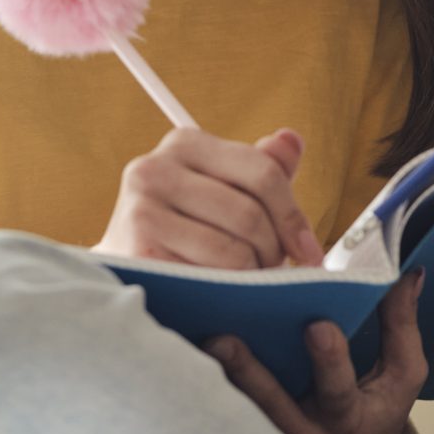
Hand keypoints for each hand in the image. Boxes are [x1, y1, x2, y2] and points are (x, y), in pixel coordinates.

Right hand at [96, 127, 321, 269]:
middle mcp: (156, 168)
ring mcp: (143, 208)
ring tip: (250, 281)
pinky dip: (227, 291)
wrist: (123, 264)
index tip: (309, 250)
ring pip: (233, 250)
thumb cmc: (182, 227)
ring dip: (252, 275)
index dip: (294, 216)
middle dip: (273, 251)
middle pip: (250, 214)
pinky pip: (209, 277)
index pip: (262, 172)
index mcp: (185, 143)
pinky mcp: (138, 250)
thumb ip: (258, 168)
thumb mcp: (221, 188)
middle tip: (276, 271)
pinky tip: (226, 292)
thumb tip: (292, 140)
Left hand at [209, 271, 428, 433]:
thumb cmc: (377, 418)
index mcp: (347, 417)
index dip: (329, 360)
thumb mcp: (401, 378)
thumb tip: (408, 271)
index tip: (317, 326)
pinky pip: (219, 421)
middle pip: (272, 407)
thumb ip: (401, 325)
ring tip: (191, 346)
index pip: (339, 389)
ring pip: (237, 418)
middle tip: (223, 339)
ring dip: (213, 383)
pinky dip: (201, 393)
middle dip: (248, 373)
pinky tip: (177, 362)